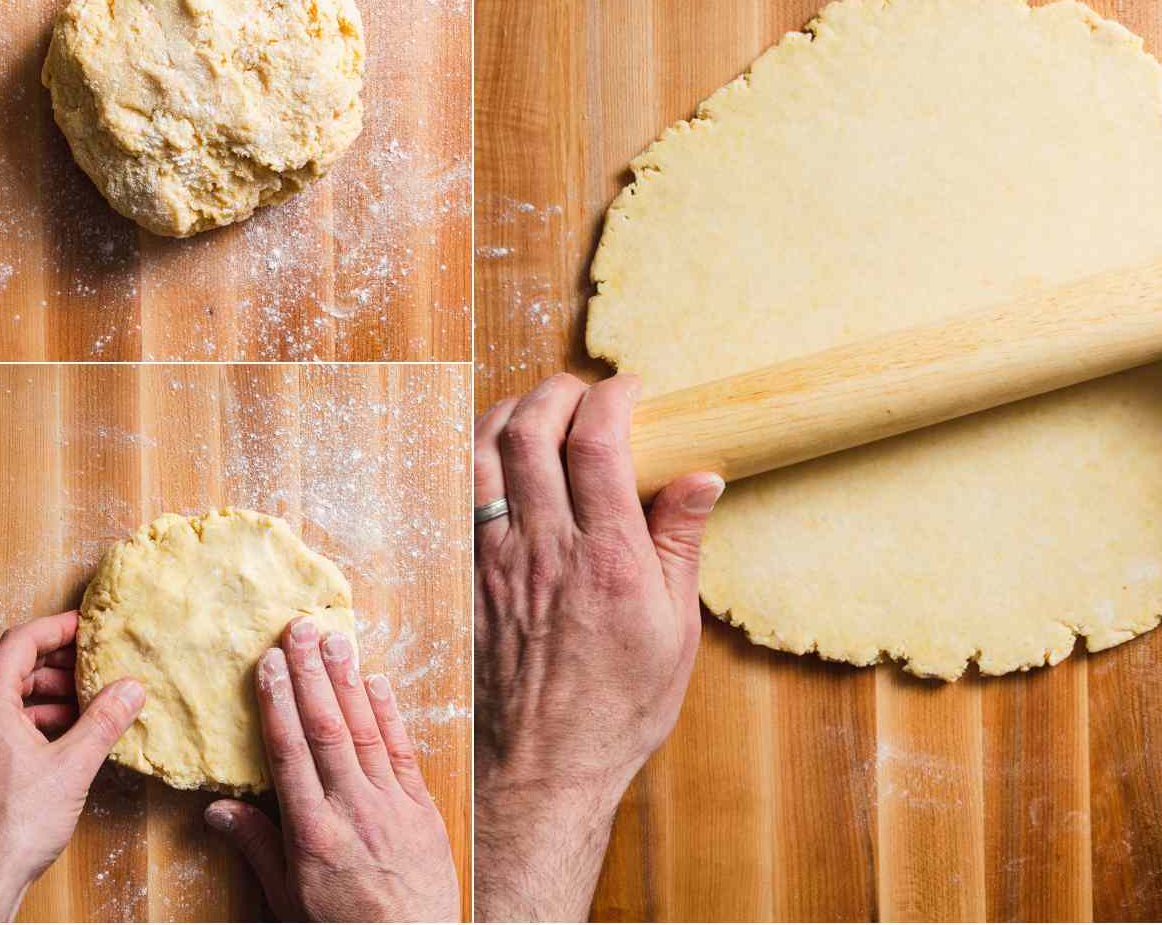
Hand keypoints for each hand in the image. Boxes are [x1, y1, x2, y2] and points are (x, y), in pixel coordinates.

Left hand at [0, 611, 143, 921]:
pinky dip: (29, 712)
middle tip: (86, 660)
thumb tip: (131, 688)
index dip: (57, 629)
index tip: (88, 628)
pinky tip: (62, 731)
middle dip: (48, 654)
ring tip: (82, 700)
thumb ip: (104, 720)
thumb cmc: (15, 826)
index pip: (19, 641)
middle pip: (4, 658)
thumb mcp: (73, 766)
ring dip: (41, 686)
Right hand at [203, 618, 459, 921]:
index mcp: (312, 833)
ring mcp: (391, 804)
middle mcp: (352, 809)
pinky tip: (377, 681)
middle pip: (328, 730)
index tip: (269, 663)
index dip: (278, 704)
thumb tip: (217, 807)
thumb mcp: (286, 899)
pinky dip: (389, 713)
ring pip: (366, 731)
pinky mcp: (421, 805)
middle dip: (311, 676)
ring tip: (335, 639)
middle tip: (300, 629)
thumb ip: (256, 847)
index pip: (290, 754)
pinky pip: (401, 750)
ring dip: (348, 681)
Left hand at [473, 373, 724, 921]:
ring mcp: (495, 561)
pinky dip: (477, 457)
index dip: (613, 399)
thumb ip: (681, 543)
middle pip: (532, 431)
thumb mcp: (676, 630)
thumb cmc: (619, 707)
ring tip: (538, 411)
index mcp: (608, 558)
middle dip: (558, 393)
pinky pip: (459, 495)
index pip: (599, 444)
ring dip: (510, 413)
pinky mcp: (466, 578)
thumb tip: (702, 476)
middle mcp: (545, 549)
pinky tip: (497, 457)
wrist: (544, 770)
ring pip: (484, 453)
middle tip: (583, 394)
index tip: (631, 391)